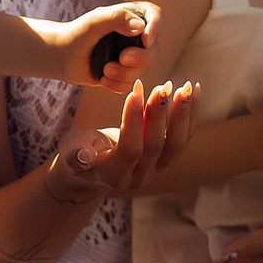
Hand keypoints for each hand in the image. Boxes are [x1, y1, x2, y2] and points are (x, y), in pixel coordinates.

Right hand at [48, 79, 199, 200]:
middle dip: (160, 115)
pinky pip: (184, 136)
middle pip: (156, 147)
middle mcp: (139, 177)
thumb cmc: (76, 152)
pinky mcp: (167, 158)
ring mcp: (156, 169)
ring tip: (184, 87)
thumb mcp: (69, 152)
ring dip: (182, 114)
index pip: (130, 149)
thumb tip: (84, 157)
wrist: (92, 167)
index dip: (134, 122)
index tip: (136, 91)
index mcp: (114, 176)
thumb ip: (74, 154)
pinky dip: (190, 114)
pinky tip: (193, 91)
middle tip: (164, 86)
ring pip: (176, 144)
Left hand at [51, 2, 158, 88]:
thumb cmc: (78, 34)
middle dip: (140, 58)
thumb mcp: (95, 22)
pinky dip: (118, 84)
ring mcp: (133, 56)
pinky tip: (103, 79)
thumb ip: (117, 18)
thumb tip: (140, 27)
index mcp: (133, 17)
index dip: (156, 28)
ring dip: (125, 74)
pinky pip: (132, 84)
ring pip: (144, 70)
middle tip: (122, 58)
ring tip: (105, 70)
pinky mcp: (126, 74)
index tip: (146, 40)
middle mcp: (136, 36)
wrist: (63, 57)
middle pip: (153, 49)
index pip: (155, 16)